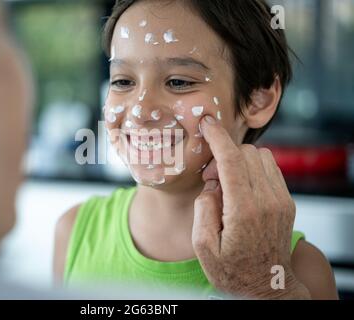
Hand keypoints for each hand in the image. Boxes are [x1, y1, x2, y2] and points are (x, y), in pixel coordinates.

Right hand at [192, 115, 309, 298]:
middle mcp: (267, 201)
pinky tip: (240, 187)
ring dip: (239, 160)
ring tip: (226, 184)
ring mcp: (281, 200)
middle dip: (223, 155)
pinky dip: (252, 168)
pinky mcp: (286, 202)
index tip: (207, 122)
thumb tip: (212, 185)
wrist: (267, 286)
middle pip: (246, 154)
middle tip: (210, 178)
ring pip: (260, 156)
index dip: (217, 137)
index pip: (232, 161)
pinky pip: (270, 168)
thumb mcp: (203, 248)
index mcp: (243, 211)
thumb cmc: (232, 270)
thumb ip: (203, 209)